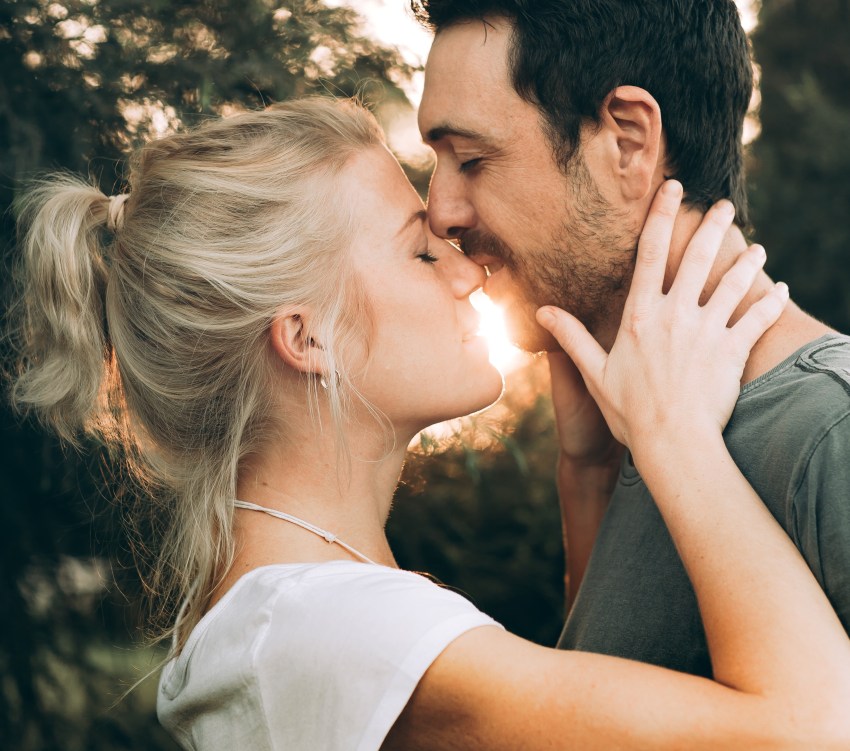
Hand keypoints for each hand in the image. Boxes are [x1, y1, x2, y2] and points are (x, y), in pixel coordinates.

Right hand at [536, 181, 788, 455]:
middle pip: (698, 258)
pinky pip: (758, 320)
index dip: (661, 216)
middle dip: (713, 226)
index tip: (672, 188)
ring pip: (733, 284)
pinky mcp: (732, 351)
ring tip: (757, 249)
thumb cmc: (629, 412)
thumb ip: (571, 337)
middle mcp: (676, 315)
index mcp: (641, 315)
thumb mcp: (594, 372)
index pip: (650, 254)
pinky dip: (773, 303)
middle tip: (724, 205)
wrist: (673, 443)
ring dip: (747, 262)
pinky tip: (783, 291)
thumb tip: (542, 310)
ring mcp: (707, 332)